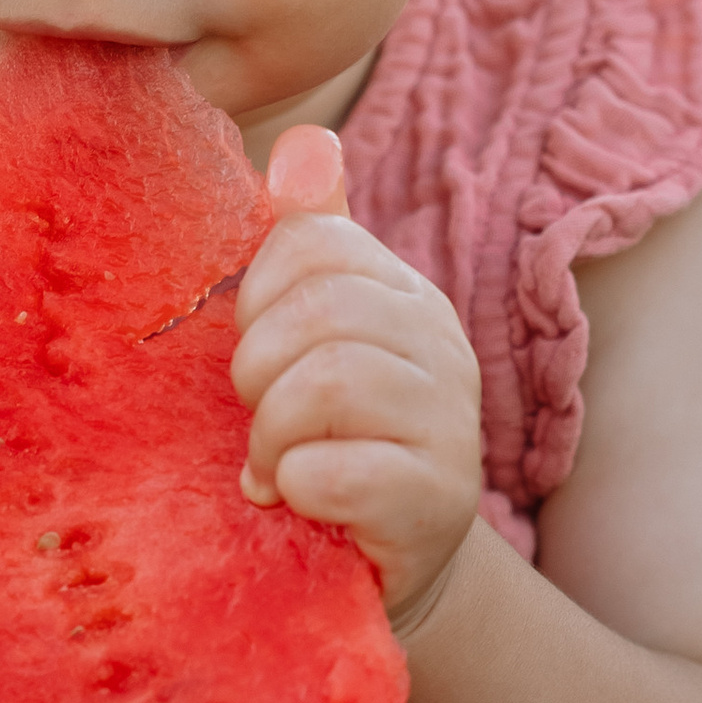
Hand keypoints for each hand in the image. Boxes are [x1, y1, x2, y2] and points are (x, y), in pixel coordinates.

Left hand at [229, 126, 481, 633]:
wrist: (390, 564)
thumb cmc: (335, 441)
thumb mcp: (318, 337)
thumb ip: (311, 239)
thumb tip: (303, 138)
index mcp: (406, 294)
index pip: (316, 242)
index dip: (257, 292)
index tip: (251, 346)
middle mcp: (442, 346)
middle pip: (320, 311)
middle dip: (257, 370)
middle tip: (255, 417)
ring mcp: (449, 425)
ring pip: (328, 385)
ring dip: (272, 434)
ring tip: (272, 465)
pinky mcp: (437, 503)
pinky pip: (338, 472)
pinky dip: (296, 487)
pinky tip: (297, 502)